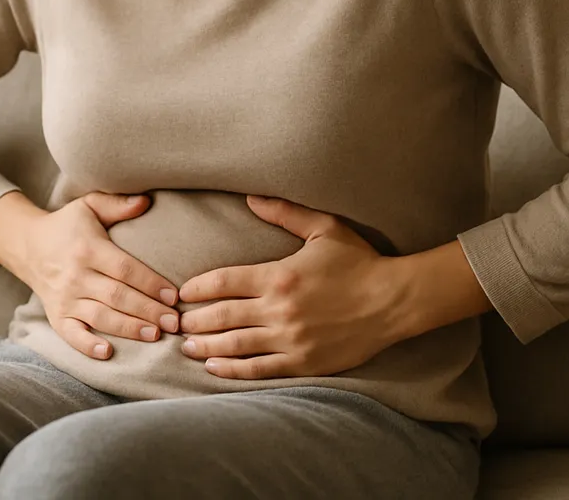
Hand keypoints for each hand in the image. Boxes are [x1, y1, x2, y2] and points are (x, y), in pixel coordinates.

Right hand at [18, 192, 182, 361]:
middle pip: (118, 296)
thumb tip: (146, 201)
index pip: (125, 269)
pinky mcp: (56, 315)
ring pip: (101, 316)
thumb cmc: (67, 226)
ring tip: (155, 335)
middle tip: (174, 322)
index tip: (174, 296)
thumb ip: (117, 204)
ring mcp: (64, 298)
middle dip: (148, 310)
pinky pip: (71, 334)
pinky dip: (87, 346)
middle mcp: (76, 275)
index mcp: (88, 249)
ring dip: (129, 328)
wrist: (26, 245)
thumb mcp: (89, 206)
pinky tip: (108, 353)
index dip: (151, 283)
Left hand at [176, 195, 404, 379]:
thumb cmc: (359, 263)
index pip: (224, 282)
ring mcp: (290, 339)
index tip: (182, 292)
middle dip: (194, 319)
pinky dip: (232, 370)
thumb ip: (285, 213)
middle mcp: (279, 310)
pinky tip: (214, 366)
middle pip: (222, 316)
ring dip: (205, 346)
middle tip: (174, 321)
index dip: (198, 288)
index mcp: (279, 276)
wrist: (394, 301)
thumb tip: (251, 197)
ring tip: (185, 345)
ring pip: (235, 345)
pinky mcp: (303, 362)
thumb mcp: (324, 229)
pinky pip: (259, 369)